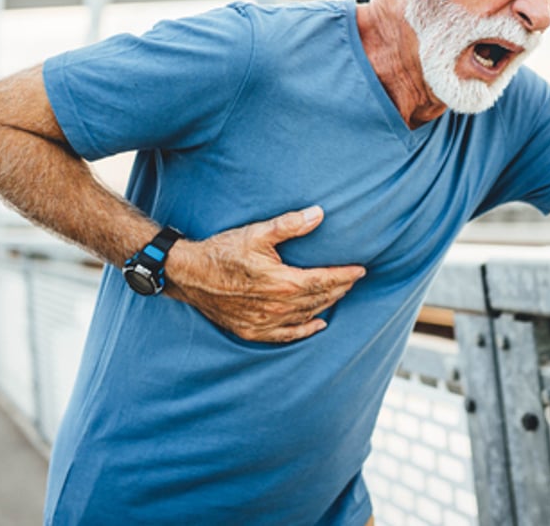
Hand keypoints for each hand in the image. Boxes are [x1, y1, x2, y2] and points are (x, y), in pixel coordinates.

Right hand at [162, 206, 365, 342]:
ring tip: (339, 293)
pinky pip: (285, 335)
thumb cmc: (223, 251)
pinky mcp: (252, 330)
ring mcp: (264, 322)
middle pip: (318, 299)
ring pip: (305, 316)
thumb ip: (290, 225)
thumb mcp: (257, 233)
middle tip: (353, 279)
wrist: (189, 274)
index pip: (324, 281)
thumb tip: (319, 214)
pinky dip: (304, 330)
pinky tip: (317, 324)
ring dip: (325, 305)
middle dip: (339, 288)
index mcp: (282, 283)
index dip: (345, 275)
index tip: (361, 269)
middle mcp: (277, 307)